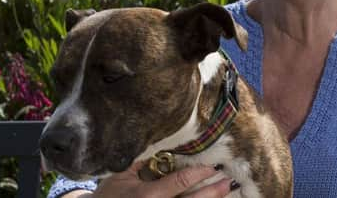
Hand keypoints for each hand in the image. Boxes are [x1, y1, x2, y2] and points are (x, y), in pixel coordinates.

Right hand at [89, 162, 237, 197]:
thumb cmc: (108, 195)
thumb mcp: (122, 174)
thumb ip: (143, 160)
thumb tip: (164, 143)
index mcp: (149, 195)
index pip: (180, 182)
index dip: (198, 173)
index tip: (212, 165)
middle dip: (212, 192)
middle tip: (227, 181)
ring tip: (225, 192)